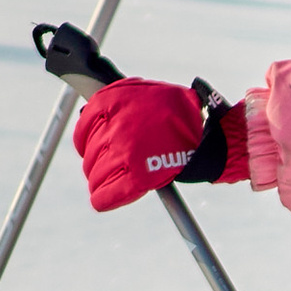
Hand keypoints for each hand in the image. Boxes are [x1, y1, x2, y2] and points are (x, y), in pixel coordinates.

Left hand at [74, 76, 248, 211]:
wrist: (207, 135)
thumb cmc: (178, 112)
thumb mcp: (142, 92)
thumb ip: (118, 101)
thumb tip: (93, 111)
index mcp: (110, 101)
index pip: (83, 130)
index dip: (87, 142)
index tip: (92, 148)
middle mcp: (113, 125)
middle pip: (89, 156)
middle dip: (97, 163)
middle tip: (112, 166)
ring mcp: (123, 151)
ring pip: (96, 175)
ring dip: (101, 182)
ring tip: (113, 182)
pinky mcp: (135, 175)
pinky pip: (106, 194)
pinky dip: (104, 199)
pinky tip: (104, 199)